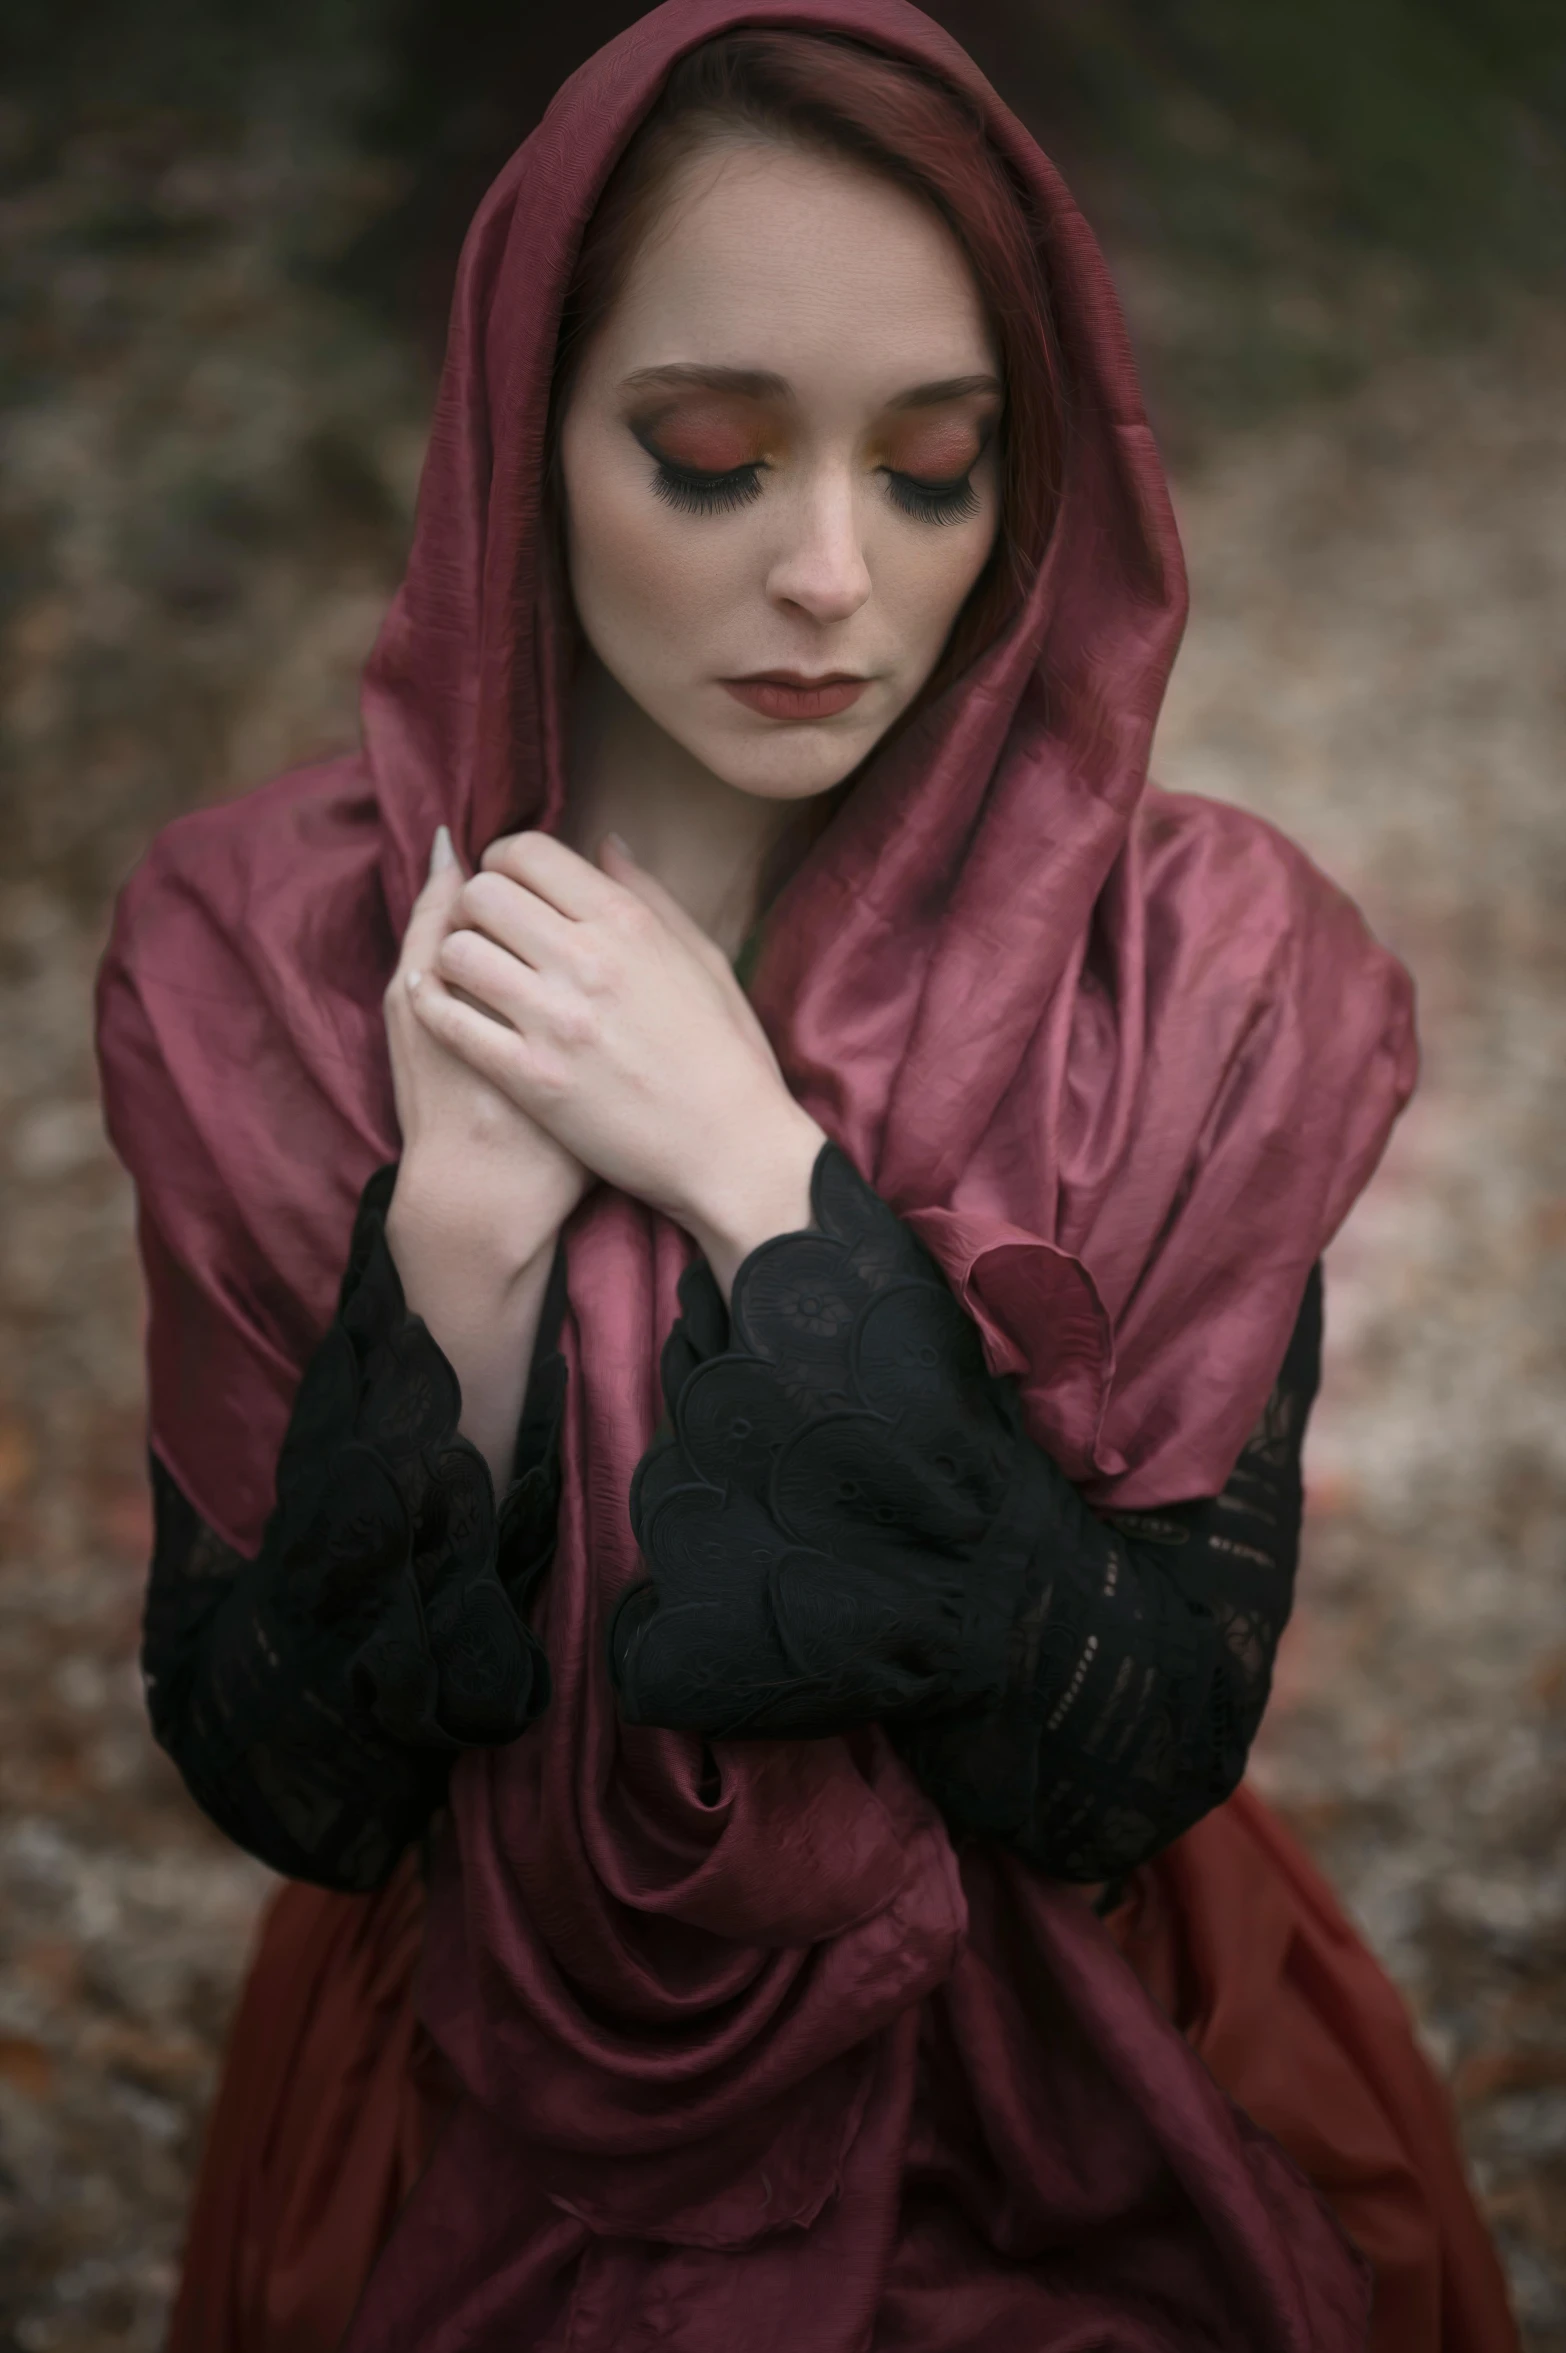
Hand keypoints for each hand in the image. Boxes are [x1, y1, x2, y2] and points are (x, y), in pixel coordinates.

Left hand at [406, 830, 824, 1289]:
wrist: (732, 1147)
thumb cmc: (727, 1054)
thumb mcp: (703, 958)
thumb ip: (650, 895)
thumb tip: (605, 842)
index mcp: (628, 922)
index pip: (529, 852)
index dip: (502, 861)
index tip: (506, 887)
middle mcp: (588, 960)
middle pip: (481, 894)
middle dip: (472, 907)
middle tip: (483, 933)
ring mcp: (556, 1020)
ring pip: (456, 952)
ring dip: (452, 959)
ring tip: (470, 978)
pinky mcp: (531, 1077)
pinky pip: (451, 1021)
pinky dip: (436, 1008)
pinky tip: (447, 1010)